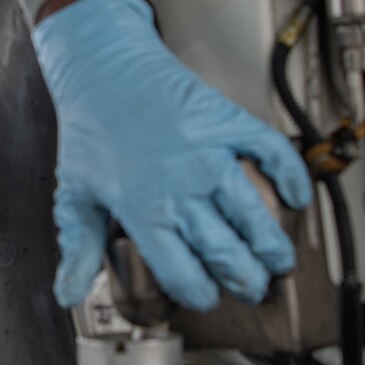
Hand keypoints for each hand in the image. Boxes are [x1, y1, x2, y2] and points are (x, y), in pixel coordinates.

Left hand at [32, 0, 312, 311]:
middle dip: (245, 279)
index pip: (182, 271)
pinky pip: (271, 153)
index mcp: (143, 209)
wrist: (104, 66)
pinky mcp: (228, 123)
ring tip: (281, 262)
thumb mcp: (74, 194)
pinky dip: (290, 176)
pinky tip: (296, 197)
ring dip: (272, 244)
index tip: (206, 298)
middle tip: (253, 288)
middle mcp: (181, 185)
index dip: (199, 294)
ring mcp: (209, 154)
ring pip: (253, 213)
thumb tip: (68, 294)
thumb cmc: (90, 128)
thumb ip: (79, 248)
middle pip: (225, 251)